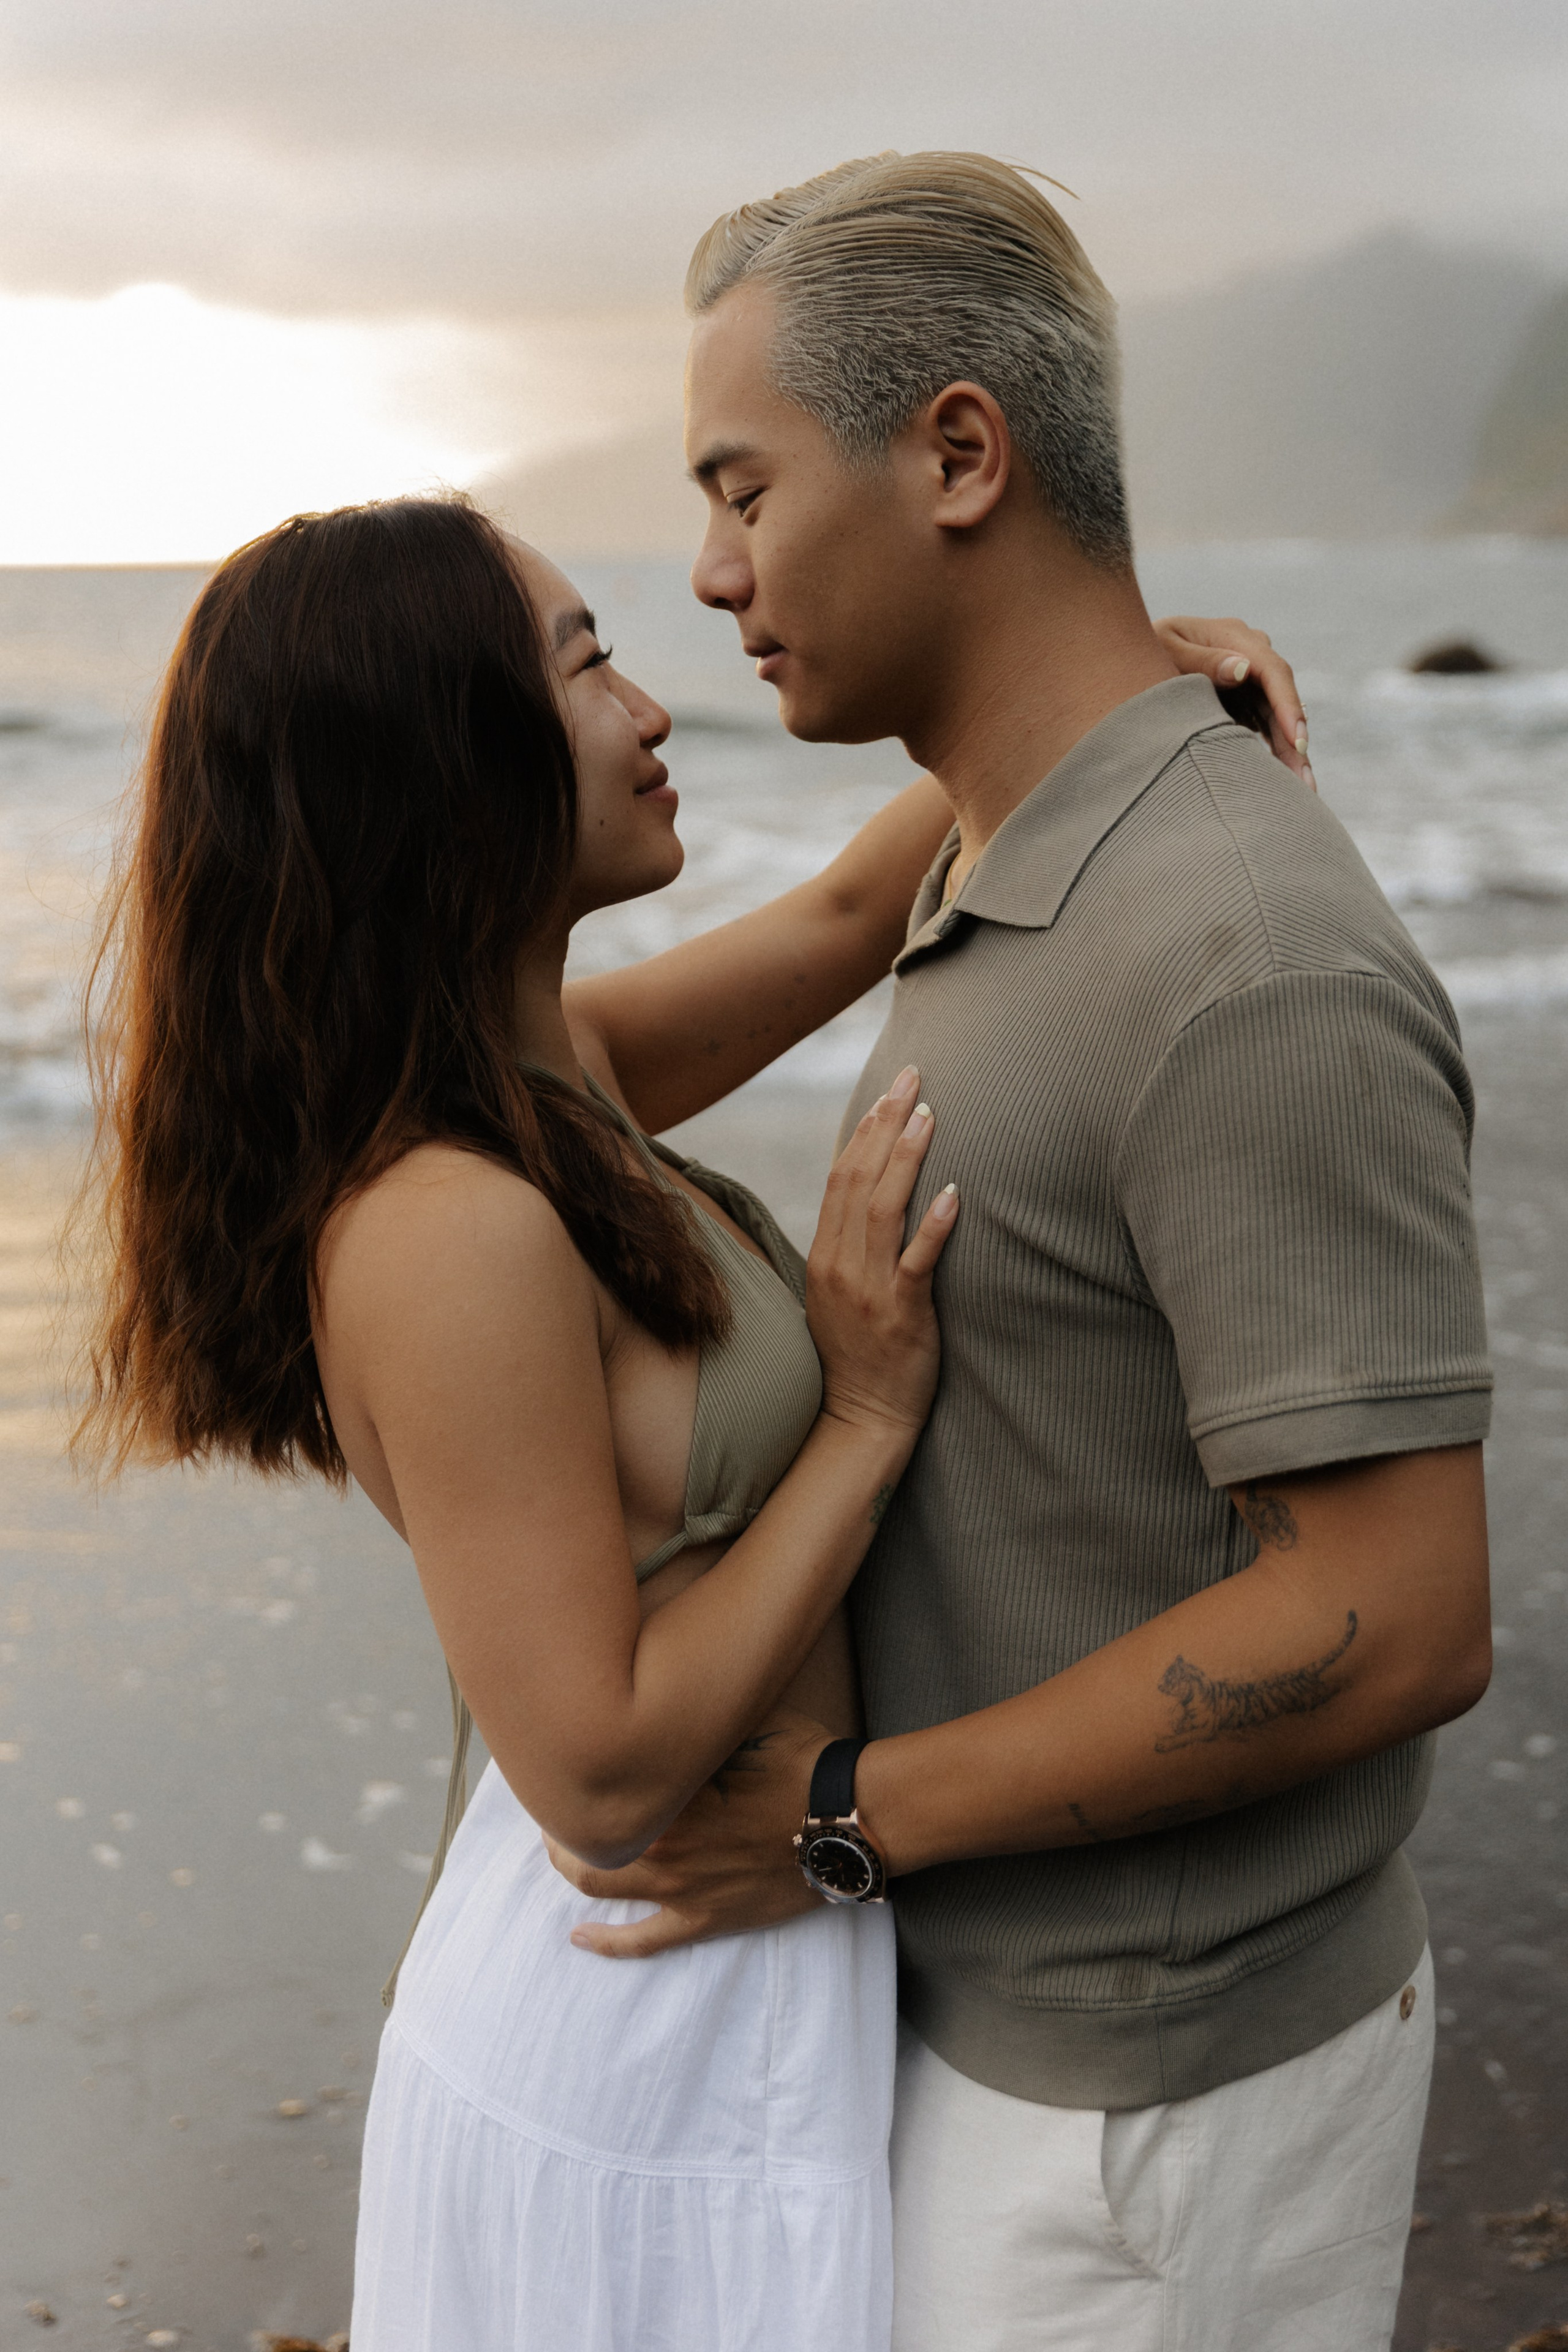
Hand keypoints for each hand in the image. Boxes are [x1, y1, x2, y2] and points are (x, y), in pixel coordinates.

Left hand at [547, 1708, 830, 1956]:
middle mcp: (662, 1850)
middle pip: (582, 1838)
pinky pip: (644, 1940)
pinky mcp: (703, 1919)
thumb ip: (696, 1719)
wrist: (847, 1820)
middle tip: (556, 1797)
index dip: (572, 1770)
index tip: (562, 1754)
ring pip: (598, 1886)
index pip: (598, 1783)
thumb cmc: (798, 1763)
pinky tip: (579, 1937)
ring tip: (558, 1848)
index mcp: (667, 1798)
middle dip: (559, 1820)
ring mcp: (679, 1891)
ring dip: (572, 1866)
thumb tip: (662, 1695)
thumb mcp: (744, 1723)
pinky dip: (606, 1942)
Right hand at [806, 1065, 957, 1437]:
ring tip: (930, 1115)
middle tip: (912, 1077)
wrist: (861, 1417)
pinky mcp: (900, 1314)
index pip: (840, 1175)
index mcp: (824, 1255)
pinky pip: (915, 1263)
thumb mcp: (840, 1292)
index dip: (866, 1129)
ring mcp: (867, 1289)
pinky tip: (952, 1193)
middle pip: (858, 1178)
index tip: (889, 1090)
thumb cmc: (860, 1354)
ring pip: (882, 1209)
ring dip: (906, 1158)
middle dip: (885, 1123)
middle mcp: (839, 1264)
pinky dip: (932, 1226)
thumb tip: (873, 1199)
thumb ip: (851, 1246)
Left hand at [1153, 614, 1313, 788]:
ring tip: (1302, 791)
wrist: (1131, 652)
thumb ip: (1201, 660)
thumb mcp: (1164, 649)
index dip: (1288, 706)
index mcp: (1234, 636)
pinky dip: (1272, 751)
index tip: (1297, 741)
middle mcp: (1249, 654)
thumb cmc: (1145, 648)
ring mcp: (1248, 676)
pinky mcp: (1243, 697)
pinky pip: (1264, 725)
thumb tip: (1242, 669)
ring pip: (1276, 716)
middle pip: (1281, 699)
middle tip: (1305, 783)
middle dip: (1295, 742)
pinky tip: (1282, 782)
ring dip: (1289, 753)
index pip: (1273, 672)